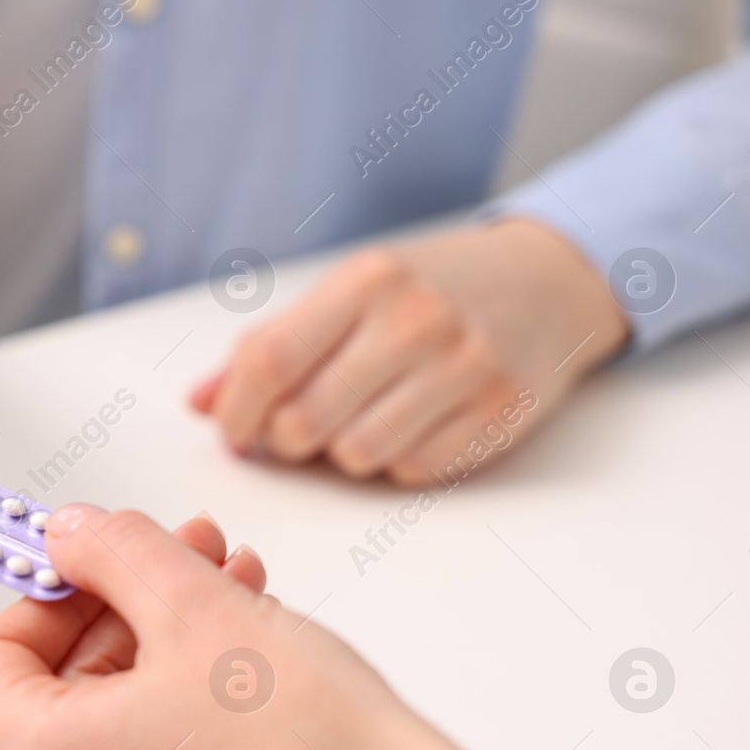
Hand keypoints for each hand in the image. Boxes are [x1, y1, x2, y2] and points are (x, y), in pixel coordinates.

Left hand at [0, 505, 552, 749]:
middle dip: (129, 602)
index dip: (45, 588)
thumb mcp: (196, 603)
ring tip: (237, 585)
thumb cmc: (310, 749)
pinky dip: (195, 704)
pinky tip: (255, 650)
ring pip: (123, 720)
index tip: (94, 556)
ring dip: (172, 639)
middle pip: (65, 686)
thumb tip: (71, 533)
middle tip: (189, 550)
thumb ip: (114, 552)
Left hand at [190, 218, 627, 485]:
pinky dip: (396, 461)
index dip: (236, 411)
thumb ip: (271, 346)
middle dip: (285, 441)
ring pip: (355, 456)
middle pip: (304, 421)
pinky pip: (412, 470)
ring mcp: (464, 366)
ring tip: (361, 419)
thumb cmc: (429, 289)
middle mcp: (416, 319)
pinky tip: (410, 425)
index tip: (232, 432)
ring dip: (343, 453)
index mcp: (364, 280)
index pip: (268, 361)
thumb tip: (199, 403)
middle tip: (297, 429)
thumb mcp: (350, 293)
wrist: (550, 279)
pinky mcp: (501, 411)